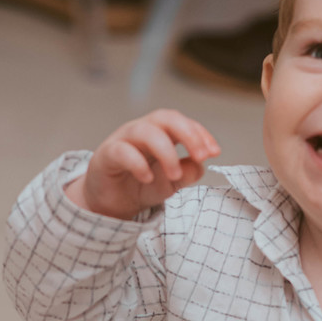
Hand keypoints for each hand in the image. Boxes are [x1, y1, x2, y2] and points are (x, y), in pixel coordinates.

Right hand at [65, 110, 220, 219]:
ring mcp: (123, 140)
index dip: (200, 134)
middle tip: (201, 156)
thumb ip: (187, 173)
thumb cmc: (141, 185)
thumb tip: (200, 165)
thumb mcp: (171, 183)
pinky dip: (138, 164)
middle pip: (166, 118)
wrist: (110, 202)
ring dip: (166, 152)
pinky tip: (148, 178)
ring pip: (145, 131)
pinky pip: (122, 151)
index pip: (183, 123)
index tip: (214, 152)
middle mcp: (142, 130)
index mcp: (160, 132)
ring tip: (175, 174)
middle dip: (188, 134)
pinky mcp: (106, 155)